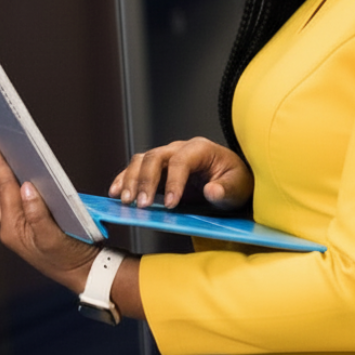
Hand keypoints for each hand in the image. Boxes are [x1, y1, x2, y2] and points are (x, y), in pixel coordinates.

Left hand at [0, 137, 98, 292]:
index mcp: (13, 229)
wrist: (82, 273)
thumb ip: (38, 213)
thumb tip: (26, 186)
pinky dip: (6, 186)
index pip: (3, 189)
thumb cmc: (70, 257)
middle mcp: (10, 229)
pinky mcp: (24, 229)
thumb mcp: (54, 237)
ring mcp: (15, 230)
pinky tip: (11, 175)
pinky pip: (9, 203)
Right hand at [109, 137, 253, 209]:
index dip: (174, 182)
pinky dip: (123, 179)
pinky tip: (116, 193)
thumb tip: (211, 190)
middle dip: (146, 181)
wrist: (230, 181)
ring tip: (126, 202)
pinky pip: (136, 169)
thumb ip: (226, 189)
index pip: (181, 161)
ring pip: (141, 161)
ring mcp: (166, 157)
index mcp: (201, 149)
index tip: (171, 204)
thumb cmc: (235, 181)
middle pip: (155, 157)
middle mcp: (179, 149)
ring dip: (130, 180)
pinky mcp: (158, 170)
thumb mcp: (238, 187)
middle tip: (142, 205)